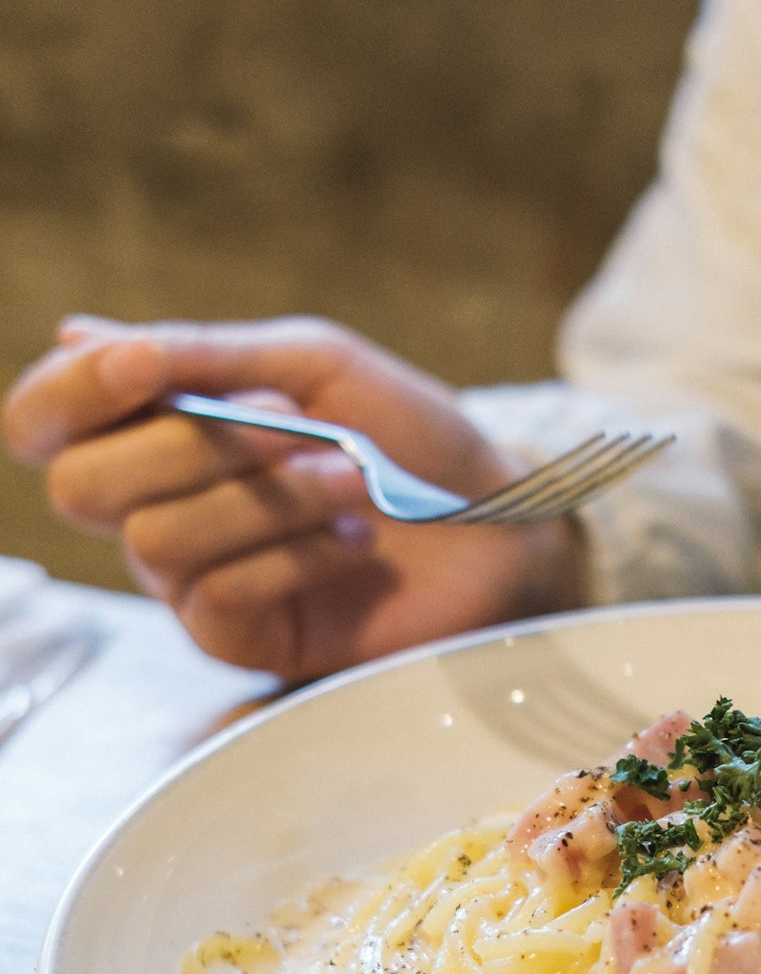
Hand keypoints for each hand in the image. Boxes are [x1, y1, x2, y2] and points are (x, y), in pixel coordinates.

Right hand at [3, 315, 588, 680]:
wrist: (501, 521)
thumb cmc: (409, 435)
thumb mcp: (311, 365)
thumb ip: (200, 354)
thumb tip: (75, 335)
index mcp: (158, 430)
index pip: (44, 421)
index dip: (71, 394)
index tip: (149, 367)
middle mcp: (156, 505)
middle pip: (84, 486)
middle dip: (192, 445)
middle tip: (292, 423)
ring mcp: (192, 580)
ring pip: (156, 539)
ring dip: (264, 497)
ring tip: (353, 478)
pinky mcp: (241, 638)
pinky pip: (217, 595)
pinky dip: (296, 555)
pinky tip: (357, 540)